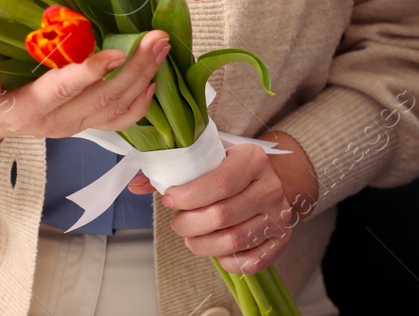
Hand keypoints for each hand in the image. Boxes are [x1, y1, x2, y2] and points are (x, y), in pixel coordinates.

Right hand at [0, 30, 169, 154]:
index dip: (88, 72)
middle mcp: (55, 122)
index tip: (114, 52)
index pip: (61, 89)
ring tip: (163, 48)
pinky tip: (154, 80)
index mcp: (25, 109)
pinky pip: (118, 120)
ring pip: (116, 107)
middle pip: (102, 98)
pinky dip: (140, 103)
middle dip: (133, 68)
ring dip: (144, 77)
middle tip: (156, 39)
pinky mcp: (82, 124)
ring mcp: (72, 125)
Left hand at [129, 130, 318, 273]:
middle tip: (178, 222)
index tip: (169, 199)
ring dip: (202, 244)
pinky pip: (250, 262)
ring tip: (192, 236)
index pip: (220, 183)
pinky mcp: (281, 240)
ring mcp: (279, 216)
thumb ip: (172, 167)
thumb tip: (137, 185)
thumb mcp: (207, 156)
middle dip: (188, 224)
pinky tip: (216, 248)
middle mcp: (271, 187)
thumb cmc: (231, 167)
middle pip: (222, 216)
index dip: (188, 196)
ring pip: (232, 242)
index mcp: (253, 158)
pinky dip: (226, 261)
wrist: (269, 178)